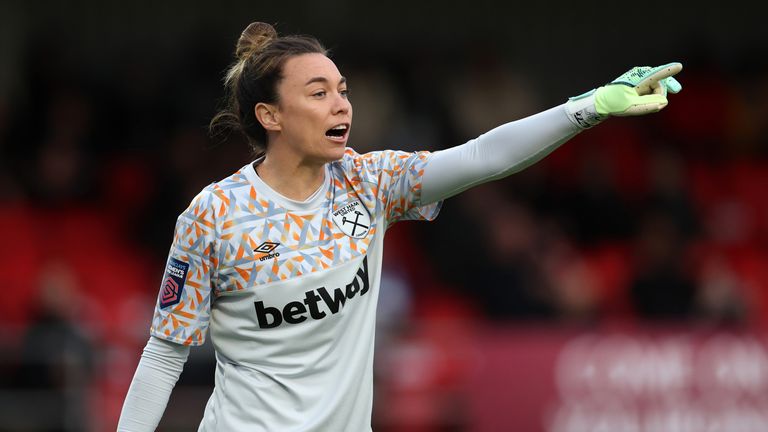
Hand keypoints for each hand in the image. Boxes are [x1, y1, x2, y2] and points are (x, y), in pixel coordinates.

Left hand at [565, 62, 682, 128]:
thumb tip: (664, 102)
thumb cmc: (615, 103)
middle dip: (665, 89)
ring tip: (645, 104)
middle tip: (677, 90)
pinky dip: (654, 95)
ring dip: (656, 95)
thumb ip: (648, 104)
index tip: (679, 66)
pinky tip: (648, 101)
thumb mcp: (631, 106)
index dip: (667, 71)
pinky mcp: (642, 83)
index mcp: (637, 79)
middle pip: (660, 81)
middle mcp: (641, 75)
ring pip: (657, 86)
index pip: (655, 74)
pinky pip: (653, 88)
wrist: (604, 101)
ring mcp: (641, 78)